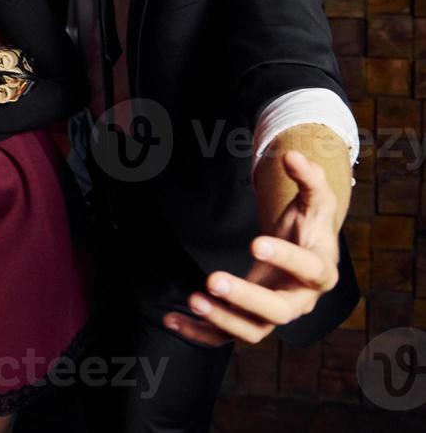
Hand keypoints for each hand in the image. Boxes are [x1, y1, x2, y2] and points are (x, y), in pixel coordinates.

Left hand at [165, 151, 341, 345]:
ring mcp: (274, 314)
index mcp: (320, 270)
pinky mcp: (249, 320)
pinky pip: (225, 335)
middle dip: (245, 298)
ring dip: (222, 320)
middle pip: (279, 311)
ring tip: (193, 301)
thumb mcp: (315, 199)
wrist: (304, 253)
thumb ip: (308, 177)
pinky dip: (200, 333)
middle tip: (212, 279)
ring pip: (253, 332)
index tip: (255, 242)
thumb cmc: (309, 225)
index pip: (309, 269)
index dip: (285, 258)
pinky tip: (171, 319)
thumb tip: (292, 156)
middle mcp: (299, 299)